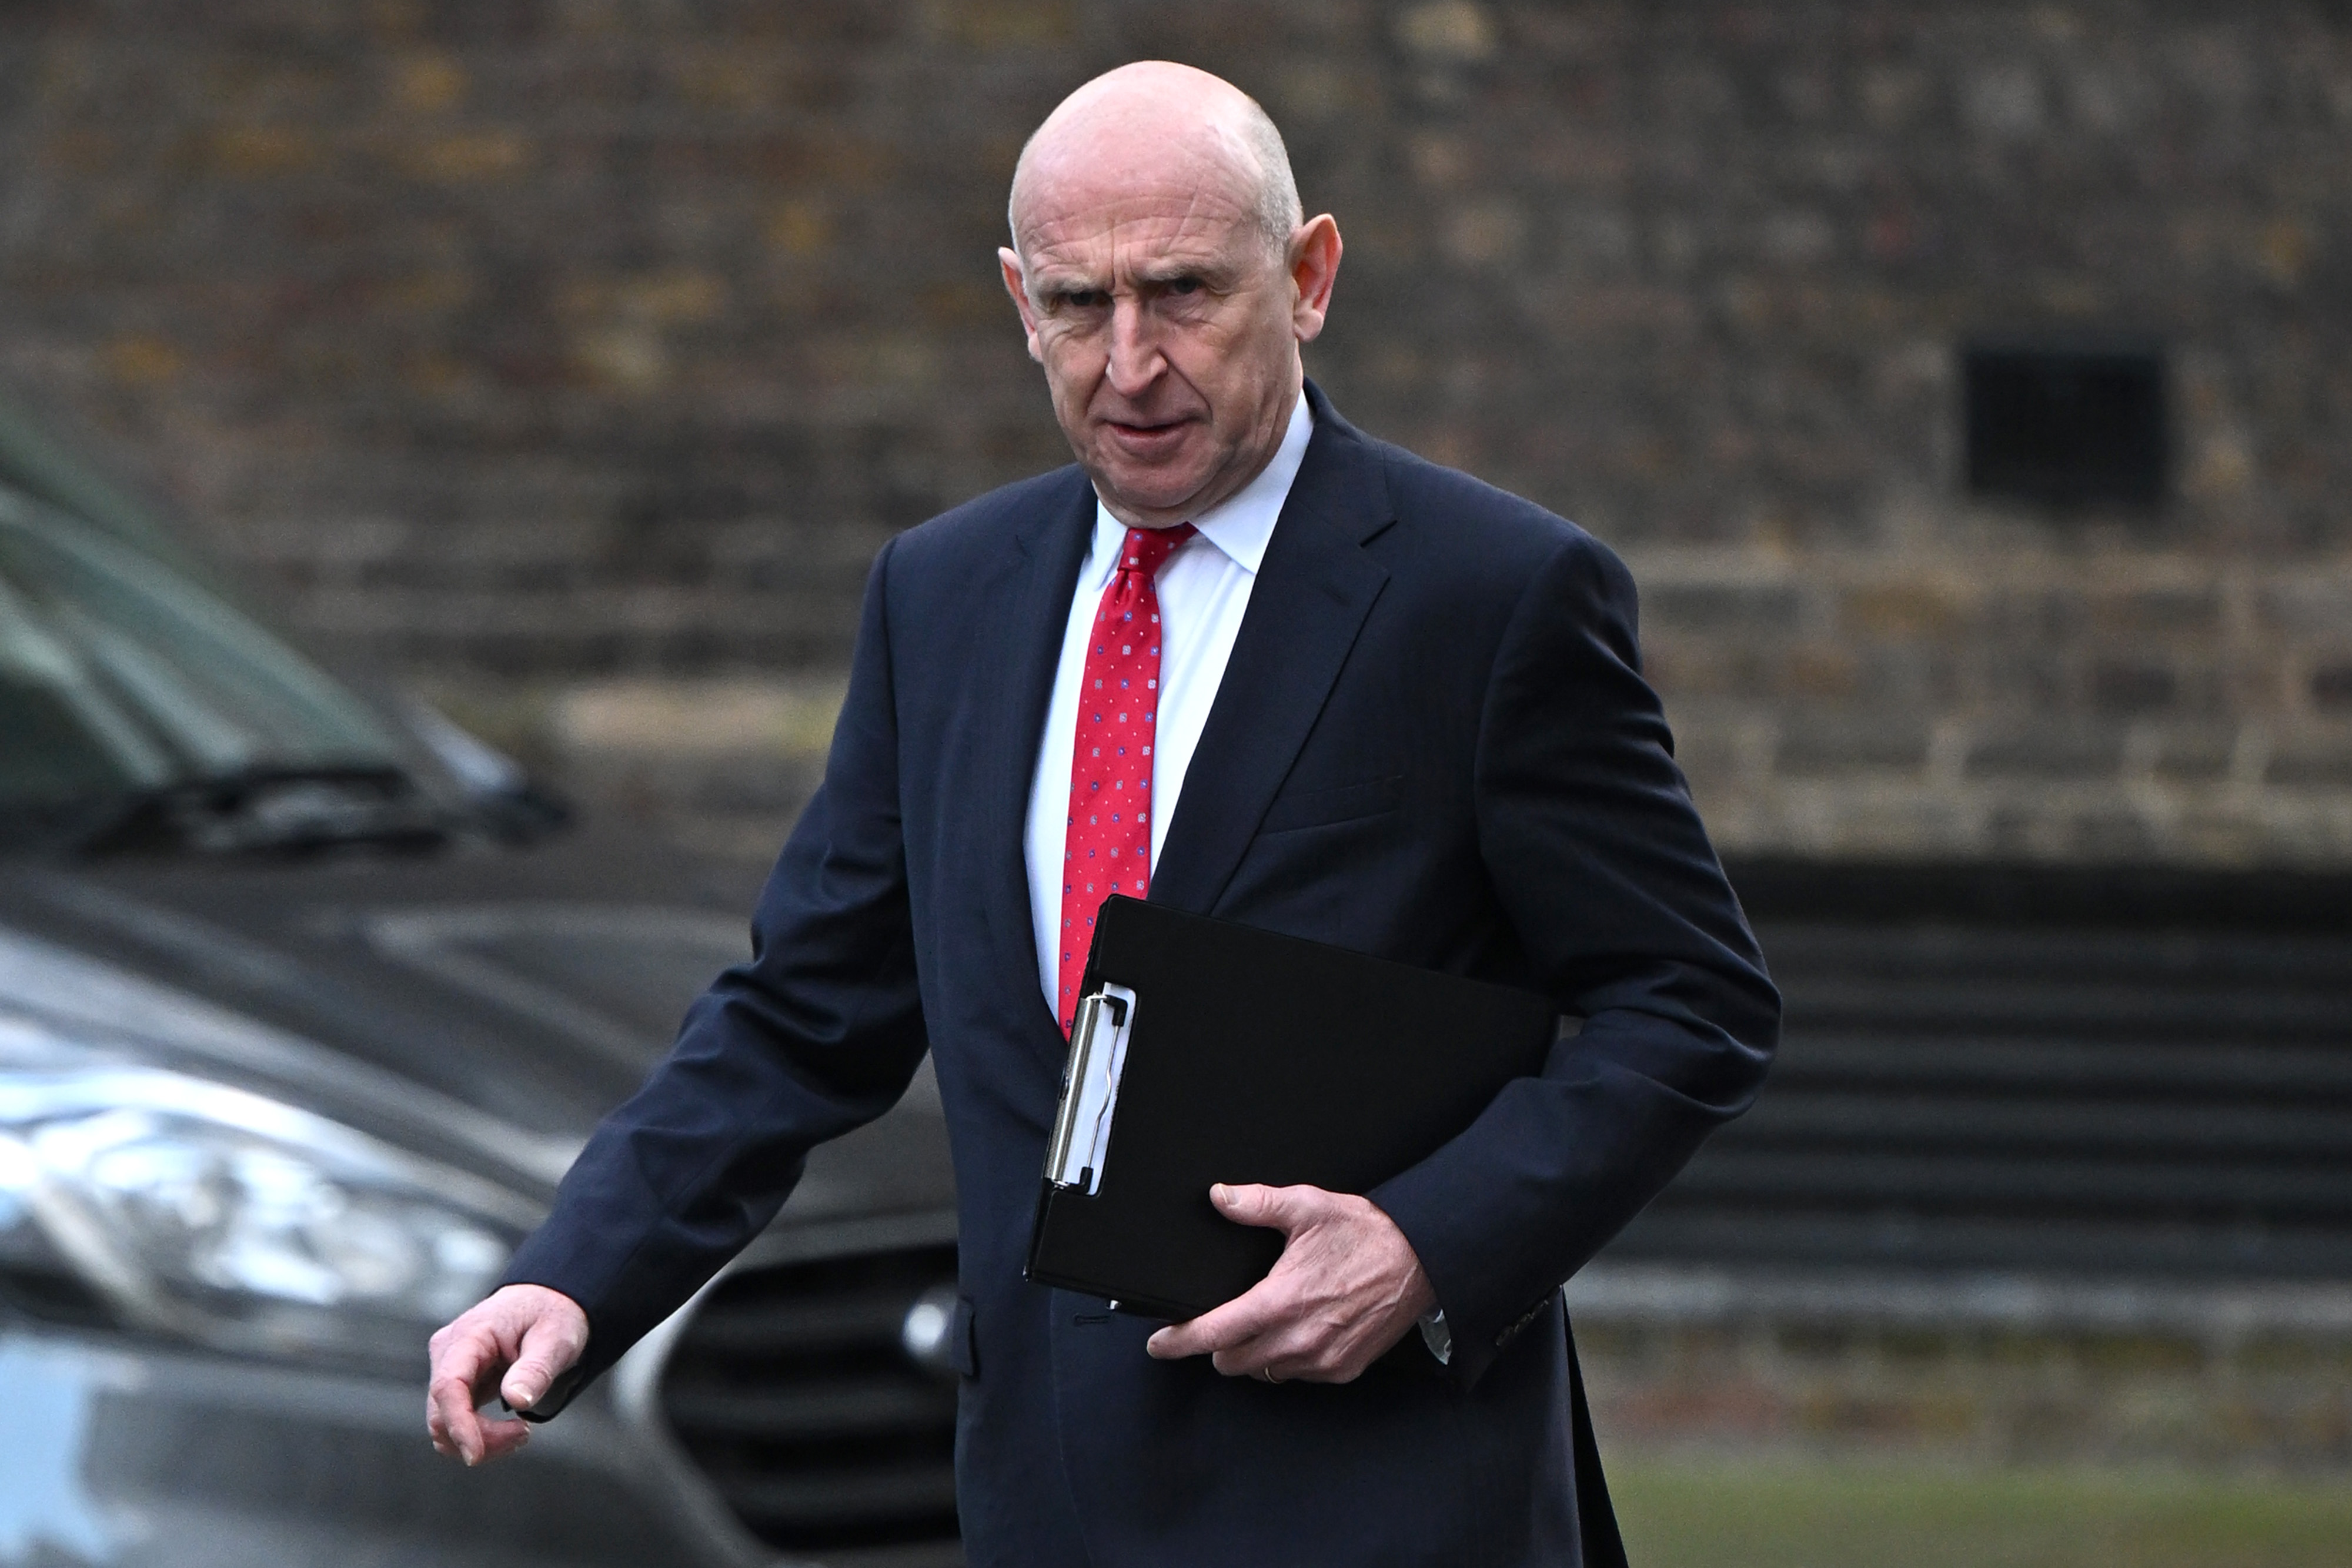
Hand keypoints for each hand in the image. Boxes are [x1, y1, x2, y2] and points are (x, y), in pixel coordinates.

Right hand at [426, 1283, 589, 1465]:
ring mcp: (450, 1368)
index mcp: (470, 1334)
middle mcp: (449, 1352)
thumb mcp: (556, 1337)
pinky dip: (478, 1434)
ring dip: (479, 1440)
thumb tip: (516, 1400)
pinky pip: (456, 1419)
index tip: (475, 1456)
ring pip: (444, 1423)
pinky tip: (510, 1429)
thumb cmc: (552, 1315)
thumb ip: (536, 1368)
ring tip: (521, 1432)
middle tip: (524, 1435)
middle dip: (479, 1438)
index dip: (458, 1424)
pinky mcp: (458, 1382)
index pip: (448, 1386)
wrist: (548, 1301)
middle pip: (442, 1412)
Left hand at [1145, 1183, 1435, 1383]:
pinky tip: (1302, 1329)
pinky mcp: (1343, 1369)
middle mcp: (1298, 1339)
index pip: (1214, 1333)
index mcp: (1281, 1301)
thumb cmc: (1367, 1233)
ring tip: (1269, 1320)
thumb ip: (1258, 1203)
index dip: (1179, 1341)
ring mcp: (1322, 1360)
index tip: (1158, 1343)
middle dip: (1220, 1343)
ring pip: (1264, 1371)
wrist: (1422, 1260)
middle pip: (1232, 1361)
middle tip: (1228, 1317)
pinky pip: (1298, 1375)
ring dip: (1255, 1353)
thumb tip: (1219, 1197)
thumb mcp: (1308, 1207)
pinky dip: (1289, 1358)